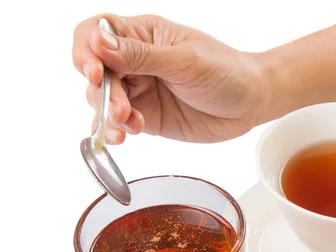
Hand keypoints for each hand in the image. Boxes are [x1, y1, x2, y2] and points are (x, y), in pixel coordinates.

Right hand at [72, 14, 264, 143]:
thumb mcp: (184, 61)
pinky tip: (126, 135)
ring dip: (107, 114)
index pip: (97, 32)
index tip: (94, 72)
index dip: (86, 50)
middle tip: (121, 109)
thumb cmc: (225, 71)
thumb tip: (99, 43)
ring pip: (101, 99)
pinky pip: (117, 122)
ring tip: (129, 124)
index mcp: (144, 34)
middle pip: (96, 71)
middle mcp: (135, 60)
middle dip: (102, 92)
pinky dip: (116, 129)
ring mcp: (138, 89)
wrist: (249, 104)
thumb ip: (141, 56)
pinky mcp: (144, 115)